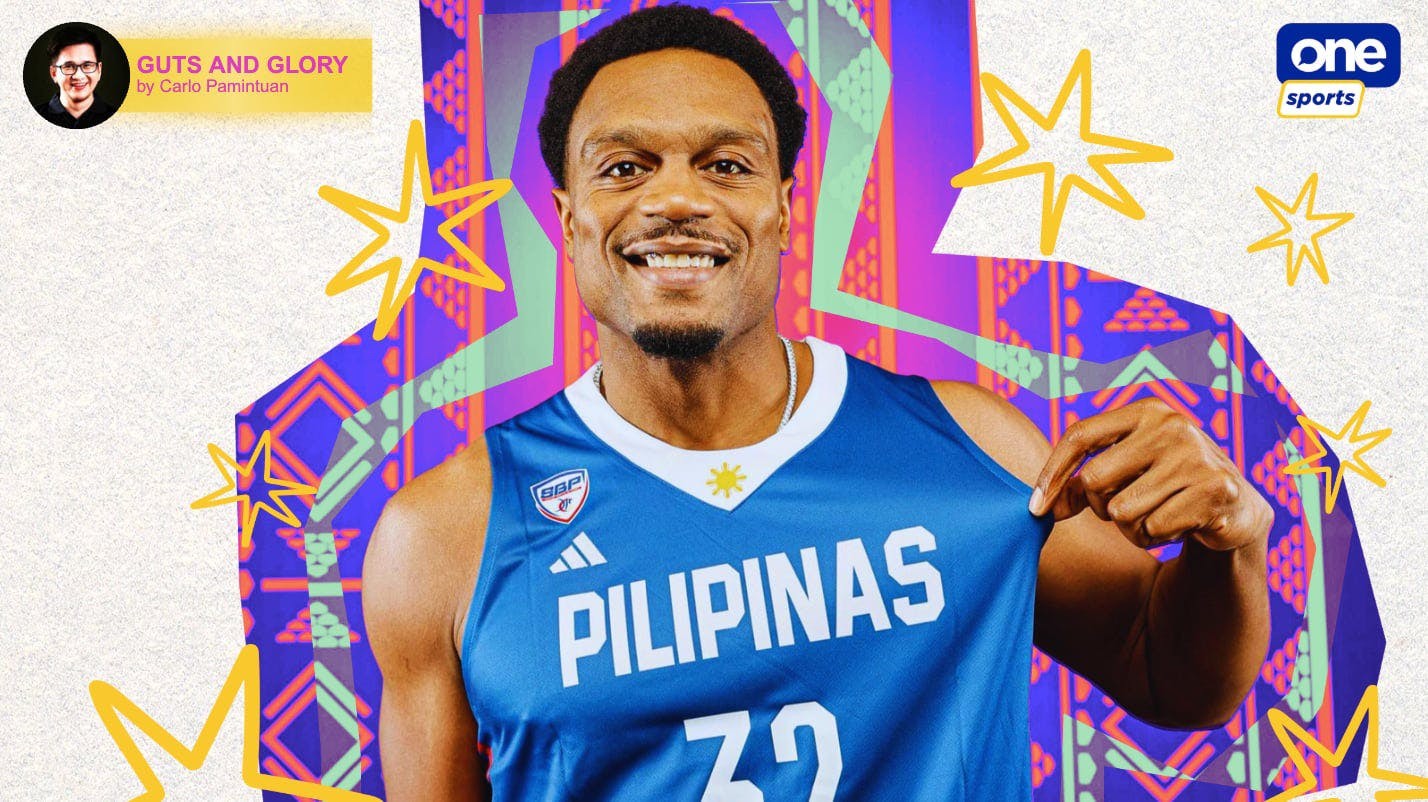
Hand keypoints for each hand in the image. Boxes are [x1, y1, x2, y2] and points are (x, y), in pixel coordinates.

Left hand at [1028, 398, 1271, 551]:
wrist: (1236, 506)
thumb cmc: (1167, 484)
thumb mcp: (1127, 471)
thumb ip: (1082, 482)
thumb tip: (1040, 507)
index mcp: (1146, 410)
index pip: (1080, 435)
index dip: (1052, 473)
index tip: (1035, 507)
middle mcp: (1171, 425)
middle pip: (1094, 480)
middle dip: (1102, 506)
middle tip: (1129, 506)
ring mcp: (1195, 456)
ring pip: (1121, 511)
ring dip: (1131, 527)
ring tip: (1158, 515)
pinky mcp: (1214, 489)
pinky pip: (1153, 528)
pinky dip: (1156, 537)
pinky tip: (1179, 524)